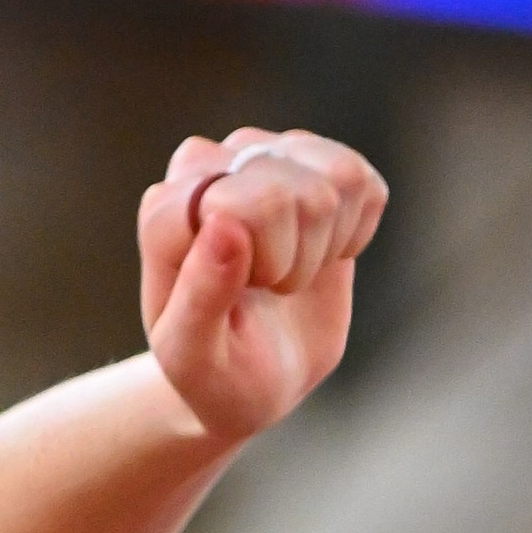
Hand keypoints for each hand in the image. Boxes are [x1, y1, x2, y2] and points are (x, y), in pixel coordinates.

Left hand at [137, 130, 388, 445]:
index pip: (249, 204)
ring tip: (293, 271)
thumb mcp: (194, 355)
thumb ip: (201, 296)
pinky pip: (364, 181)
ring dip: (330, 242)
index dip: (270, 263)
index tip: (246, 294)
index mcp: (167, 210)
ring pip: (341, 177)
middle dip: (301, 259)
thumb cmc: (212, 371)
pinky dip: (358, 230)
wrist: (249, 374)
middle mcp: (210, 167)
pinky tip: (324, 254)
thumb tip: (227, 223)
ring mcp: (261, 158)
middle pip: (303, 192)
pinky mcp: (309, 166)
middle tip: (271, 289)